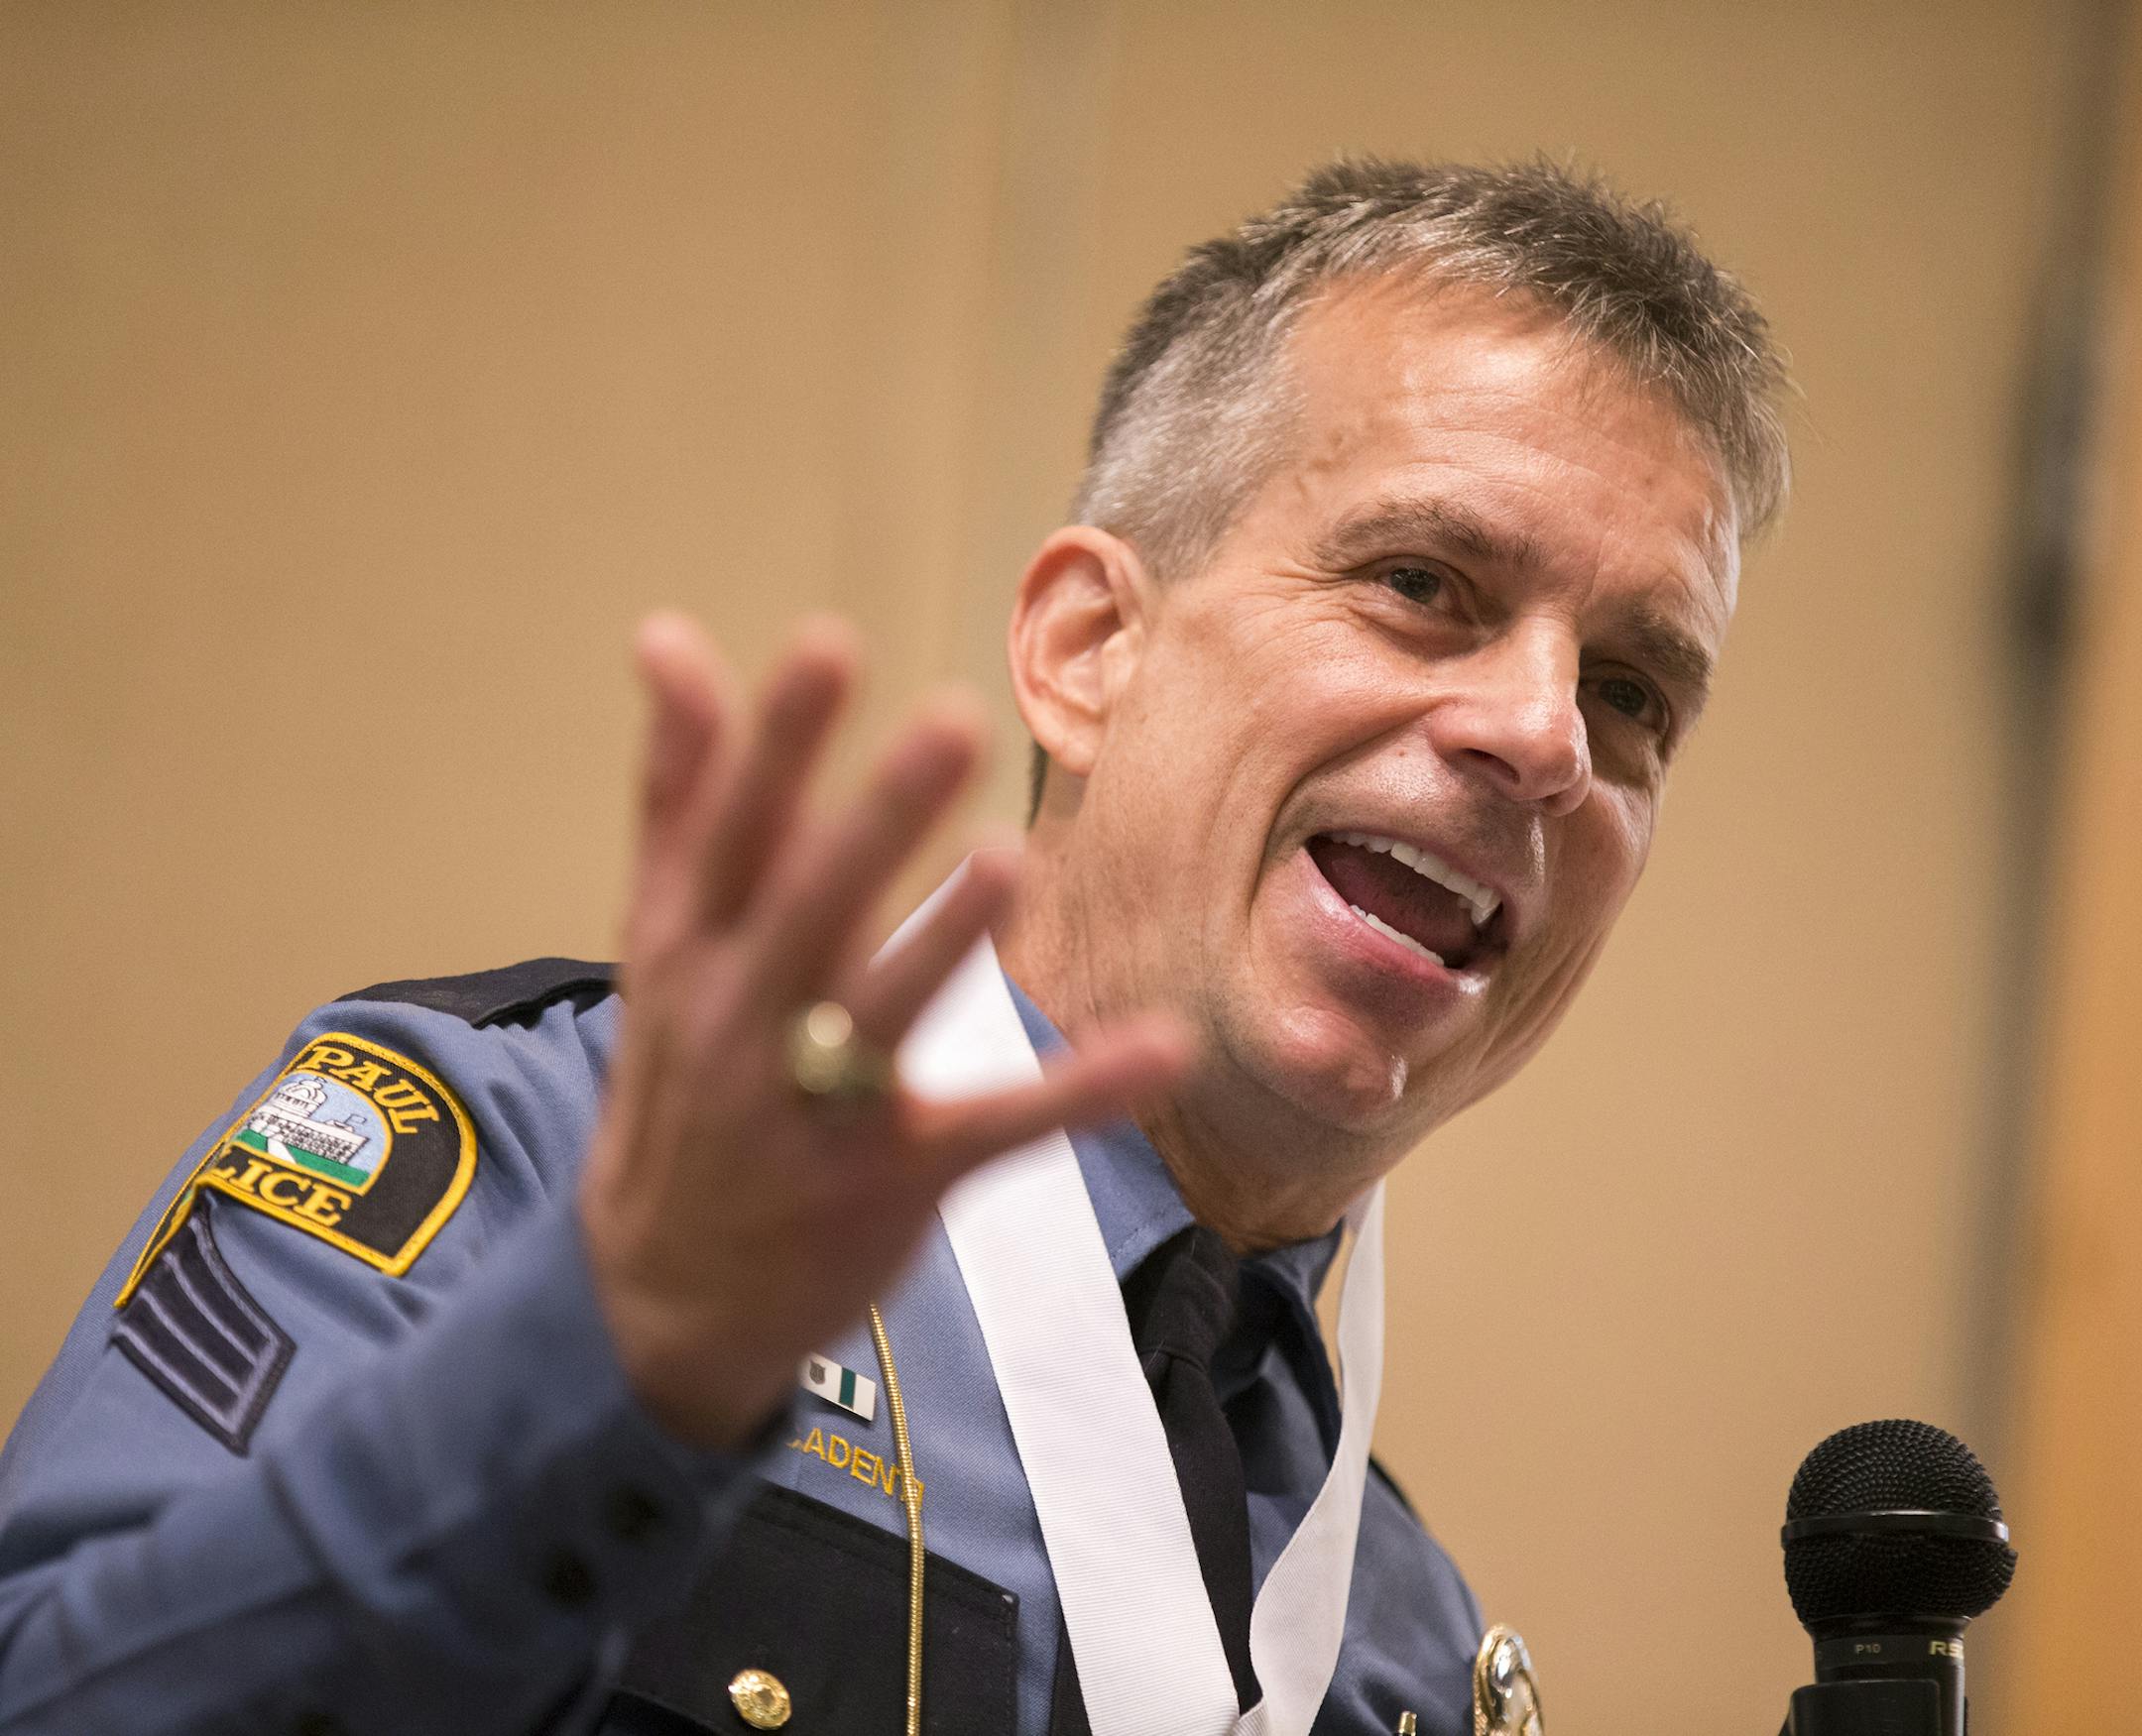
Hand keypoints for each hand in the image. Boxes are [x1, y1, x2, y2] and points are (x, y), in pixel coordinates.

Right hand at [578, 613, 1190, 1446]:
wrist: (659, 1295)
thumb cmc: (682, 1082)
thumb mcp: (662, 941)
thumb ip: (683, 793)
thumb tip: (668, 635)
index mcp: (688, 949)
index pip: (727, 832)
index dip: (772, 743)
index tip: (828, 645)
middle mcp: (739, 1022)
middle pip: (807, 908)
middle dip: (876, 821)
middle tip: (953, 723)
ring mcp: (814, 1108)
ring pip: (884, 1015)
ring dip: (947, 939)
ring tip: (1010, 857)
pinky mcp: (892, 1179)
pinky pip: (993, 1130)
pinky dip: (1076, 1092)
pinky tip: (1162, 1050)